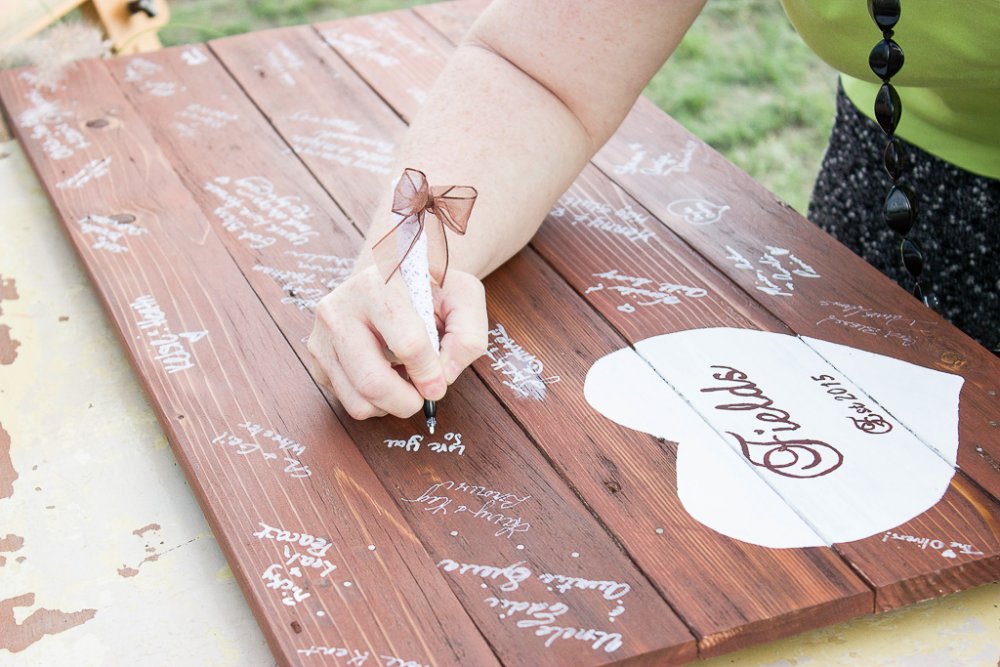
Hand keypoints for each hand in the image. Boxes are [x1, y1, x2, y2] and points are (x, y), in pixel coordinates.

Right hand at [308, 265, 487, 419]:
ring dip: (392, 404)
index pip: (407, 343)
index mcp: (376, 284)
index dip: (429, 372)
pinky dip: (375, 402)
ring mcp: (322, 335)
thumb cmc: (429, 291)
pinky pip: (348, 402)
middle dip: (407, 401)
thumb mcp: (462, 297)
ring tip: (405, 382)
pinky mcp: (316, 360)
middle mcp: (339, 308)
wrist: (390, 281)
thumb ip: (468, 335)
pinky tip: (386, 377)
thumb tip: (443, 376)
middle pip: (372, 380)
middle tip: (424, 396)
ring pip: (359, 399)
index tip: (439, 382)